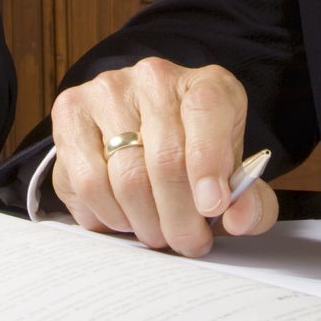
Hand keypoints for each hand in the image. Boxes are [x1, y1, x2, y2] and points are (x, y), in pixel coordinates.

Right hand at [50, 58, 277, 256]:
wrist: (144, 130)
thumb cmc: (195, 156)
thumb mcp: (233, 175)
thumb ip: (250, 201)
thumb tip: (239, 220)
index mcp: (207, 85)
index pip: (207, 111)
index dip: (209, 165)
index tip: (213, 208)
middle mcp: (154, 77)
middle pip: (164, 159)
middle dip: (178, 217)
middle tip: (186, 242)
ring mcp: (107, 91)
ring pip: (123, 176)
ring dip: (143, 222)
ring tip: (157, 233)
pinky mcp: (70, 112)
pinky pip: (86, 181)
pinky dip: (108, 214)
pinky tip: (124, 218)